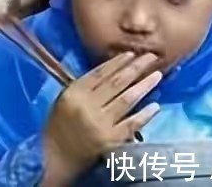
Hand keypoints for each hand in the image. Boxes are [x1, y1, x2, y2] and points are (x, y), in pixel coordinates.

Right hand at [41, 52, 161, 186]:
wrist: (54, 158)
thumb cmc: (57, 127)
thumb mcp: (64, 101)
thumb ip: (83, 88)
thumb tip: (111, 73)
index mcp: (74, 93)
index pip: (99, 73)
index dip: (117, 62)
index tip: (132, 54)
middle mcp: (88, 106)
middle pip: (116, 82)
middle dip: (135, 68)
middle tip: (151, 57)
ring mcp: (100, 124)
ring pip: (126, 100)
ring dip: (144, 86)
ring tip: (157, 75)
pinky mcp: (111, 141)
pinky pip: (131, 124)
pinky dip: (144, 115)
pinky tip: (155, 106)